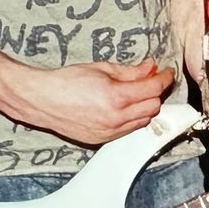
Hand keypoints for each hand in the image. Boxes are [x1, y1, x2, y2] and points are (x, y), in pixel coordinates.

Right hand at [13, 58, 174, 145]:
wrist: (42, 100)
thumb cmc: (68, 80)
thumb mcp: (103, 68)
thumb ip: (131, 71)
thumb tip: (152, 67)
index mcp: (116, 97)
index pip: (154, 89)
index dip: (165, 78)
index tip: (167, 72)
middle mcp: (115, 119)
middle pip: (153, 107)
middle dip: (156, 92)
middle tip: (151, 80)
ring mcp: (108, 132)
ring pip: (143, 121)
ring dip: (146, 106)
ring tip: (137, 93)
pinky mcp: (101, 140)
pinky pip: (128, 130)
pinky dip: (133, 119)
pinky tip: (125, 107)